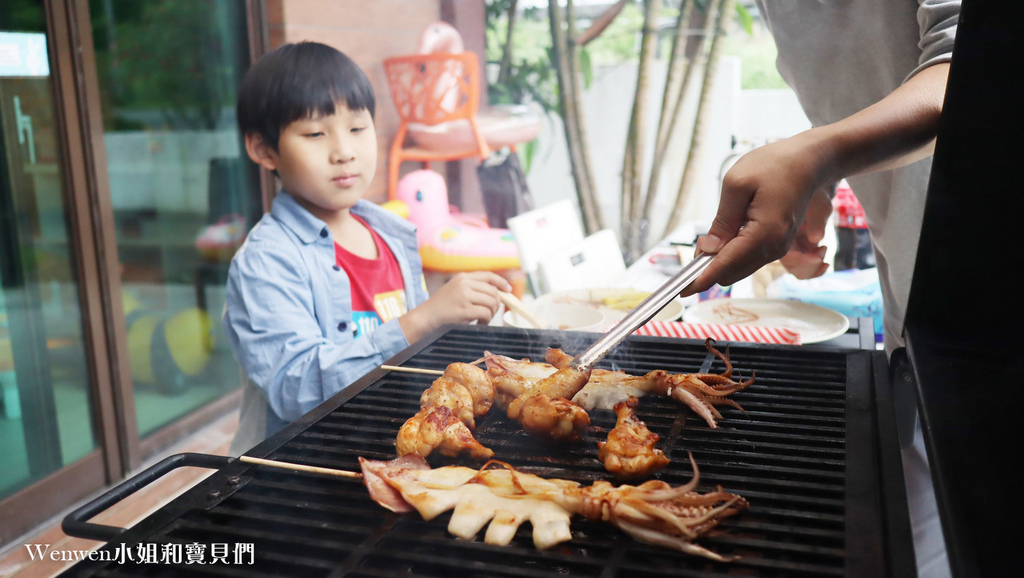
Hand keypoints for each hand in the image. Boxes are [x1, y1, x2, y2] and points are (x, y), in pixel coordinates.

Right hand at [400, 272, 510, 341]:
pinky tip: (478, 323)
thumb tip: (496, 293)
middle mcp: (464, 283)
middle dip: (496, 304)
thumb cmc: (440, 307)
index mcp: (462, 277)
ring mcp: (464, 296)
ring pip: (491, 302)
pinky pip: (486, 314)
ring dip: (491, 313)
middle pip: (493, 291)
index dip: (501, 282)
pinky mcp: (465, 310)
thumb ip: (471, 288)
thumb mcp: (455, 290)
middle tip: (490, 314)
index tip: (508, 290)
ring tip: (483, 319)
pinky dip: (486, 320)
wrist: (425, 317)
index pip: (488, 276)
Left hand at [684, 129, 836, 295]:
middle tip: (696, 244)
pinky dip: (732, 255)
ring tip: (709, 238)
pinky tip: (724, 237)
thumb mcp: (737, 184)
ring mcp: (778, 249)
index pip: (726, 266)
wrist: (808, 162)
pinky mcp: (777, 245)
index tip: (682, 291)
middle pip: (731, 273)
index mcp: (764, 234)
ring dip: (719, 261)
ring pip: (739, 269)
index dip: (701, 279)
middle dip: (708, 267)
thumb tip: (709, 250)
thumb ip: (722, 220)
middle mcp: (774, 248)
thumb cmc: (774, 165)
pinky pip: (748, 259)